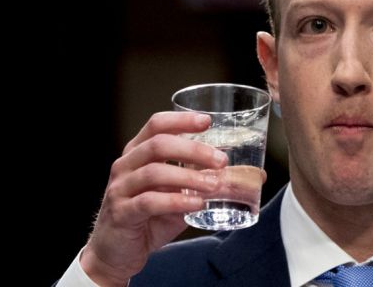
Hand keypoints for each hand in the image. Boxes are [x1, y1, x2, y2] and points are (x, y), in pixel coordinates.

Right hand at [80, 112, 226, 285]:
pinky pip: (149, 202)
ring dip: (189, 177)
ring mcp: (121, 188)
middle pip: (159, 145)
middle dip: (193, 150)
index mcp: (138, 152)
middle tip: (221, 160)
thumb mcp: (180, 194)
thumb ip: (207, 181)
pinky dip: (176, 201)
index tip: (207, 121)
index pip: (157, 124)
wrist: (117, 252)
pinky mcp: (121, 213)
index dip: (181, 120)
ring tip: (214, 185)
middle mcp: (126, 165)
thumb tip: (256, 176)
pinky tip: (196, 204)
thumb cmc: (150, 217)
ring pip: (154, 173)